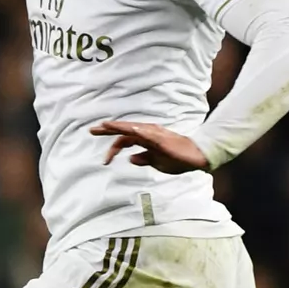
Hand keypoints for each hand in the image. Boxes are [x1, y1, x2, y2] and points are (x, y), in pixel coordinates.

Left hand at [90, 120, 209, 173]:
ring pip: (132, 129)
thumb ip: (144, 159)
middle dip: (108, 130)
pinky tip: (127, 130)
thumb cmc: (179, 159)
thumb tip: (130, 159)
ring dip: (118, 127)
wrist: (197, 157)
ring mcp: (155, 135)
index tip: (105, 161)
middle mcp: (148, 134)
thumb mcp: (157, 163)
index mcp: (146, 139)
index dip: (113, 148)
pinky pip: (147, 134)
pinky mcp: (161, 139)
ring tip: (104, 125)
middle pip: (125, 131)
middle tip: (91, 130)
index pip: (125, 140)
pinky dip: (136, 131)